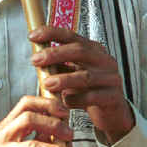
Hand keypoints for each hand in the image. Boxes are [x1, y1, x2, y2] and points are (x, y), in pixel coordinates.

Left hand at [29, 26, 134, 142]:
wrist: (111, 113)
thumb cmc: (89, 91)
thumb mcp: (73, 74)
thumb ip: (59, 65)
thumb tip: (36, 56)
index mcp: (94, 51)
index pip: (72, 36)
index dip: (52, 33)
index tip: (33, 36)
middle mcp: (104, 61)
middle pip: (80, 51)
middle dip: (55, 54)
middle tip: (35, 60)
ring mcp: (111, 78)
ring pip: (86, 76)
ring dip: (64, 79)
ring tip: (46, 83)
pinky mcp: (113, 97)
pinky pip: (93, 97)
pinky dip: (76, 100)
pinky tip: (65, 102)